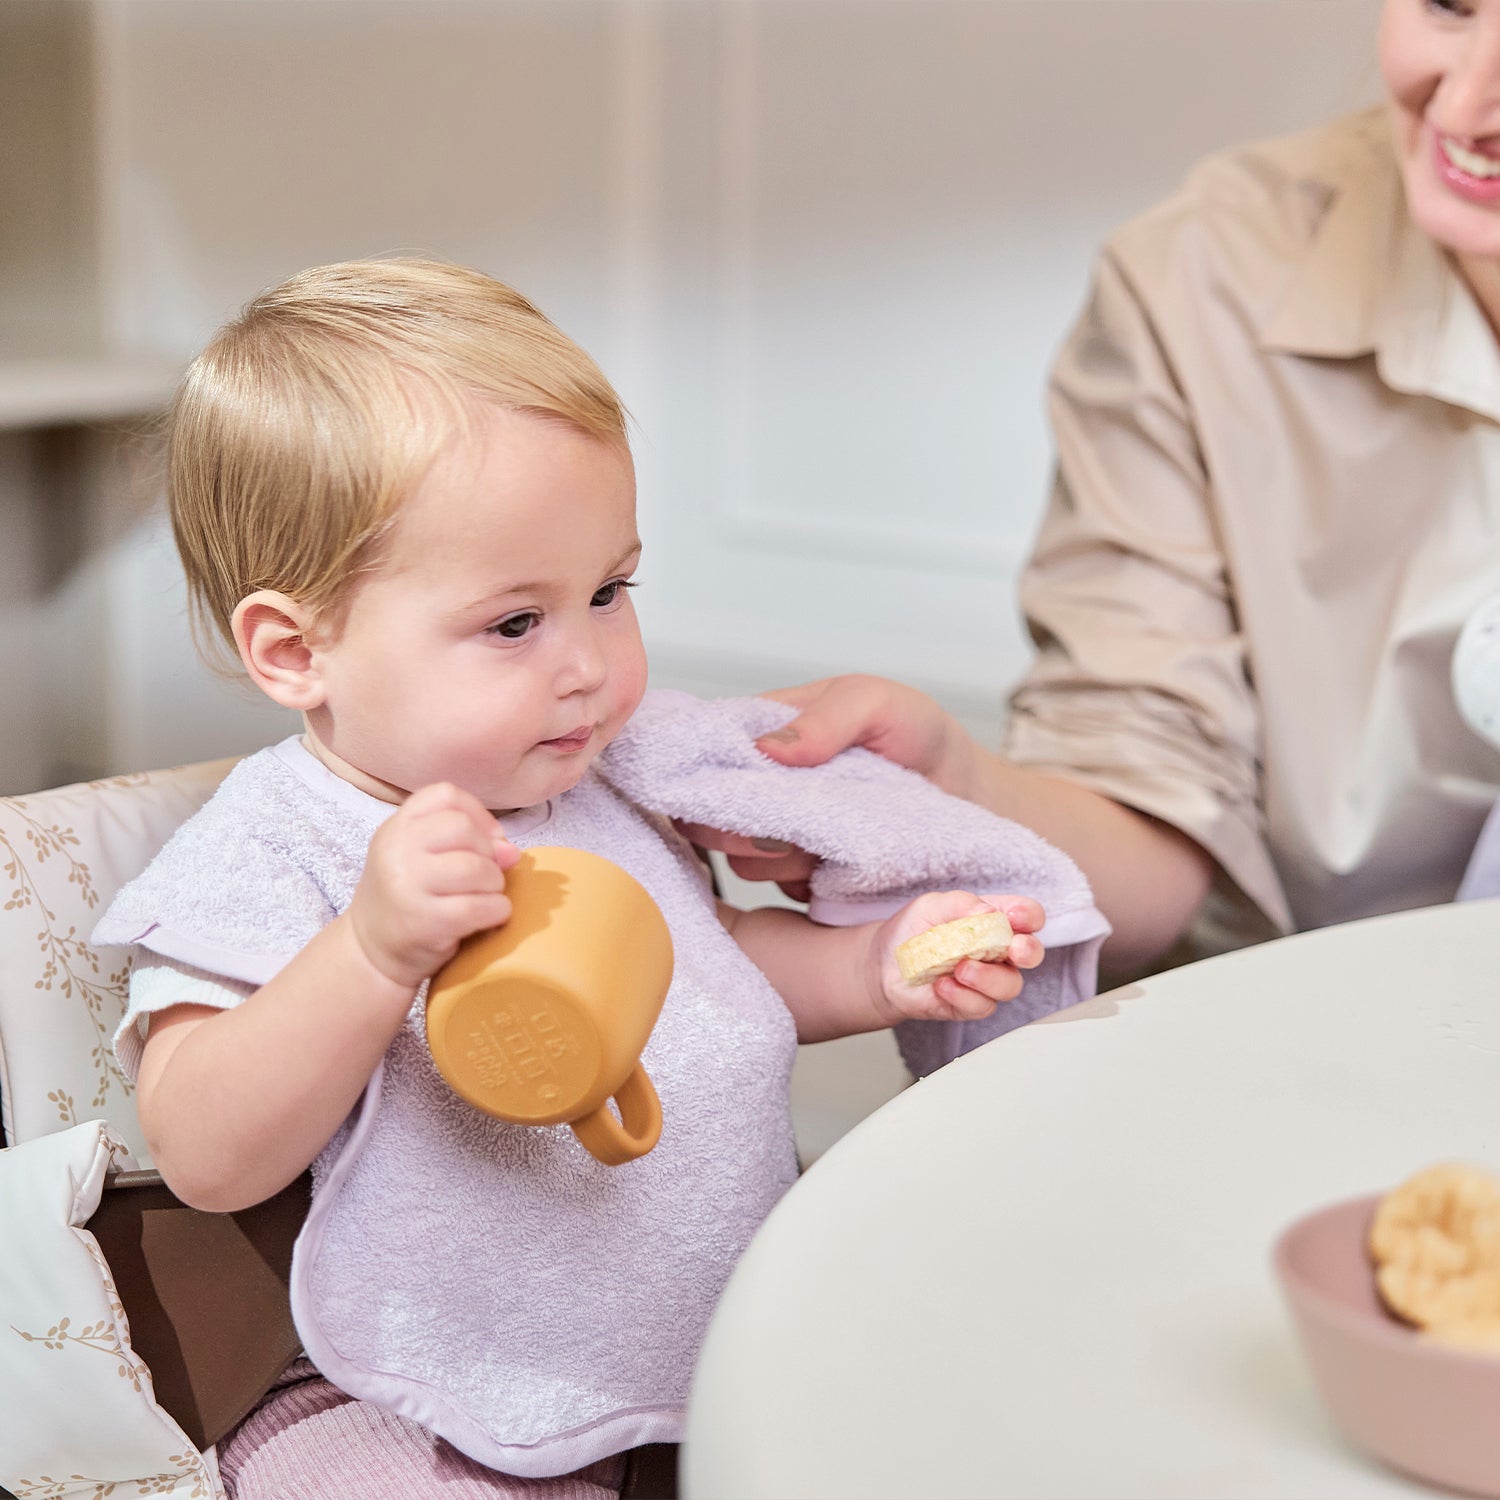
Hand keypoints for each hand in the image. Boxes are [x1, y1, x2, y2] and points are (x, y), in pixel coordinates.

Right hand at [347, 782, 520, 990]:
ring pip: (474, 867)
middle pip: (463, 828)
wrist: (371, 951)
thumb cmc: (407, 898)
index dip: (478, 814)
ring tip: (486, 896)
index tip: (486, 841)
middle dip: (488, 852)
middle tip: (486, 875)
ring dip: (495, 883)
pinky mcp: (423, 922)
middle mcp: (396, 851)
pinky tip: (490, 916)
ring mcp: (406, 886)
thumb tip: (510, 851)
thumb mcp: (422, 858)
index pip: (446, 795)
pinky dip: (497, 911)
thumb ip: (465, 843)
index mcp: (397, 827)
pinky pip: (478, 907)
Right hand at [675, 674, 979, 898]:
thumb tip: (766, 749)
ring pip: (738, 857)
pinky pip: (774, 888)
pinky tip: (830, 869)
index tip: (733, 788)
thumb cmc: (920, 738)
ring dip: (777, 856)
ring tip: (824, 843)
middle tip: (786, 826)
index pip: (704, 750)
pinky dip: (799, 881)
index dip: (703, 771)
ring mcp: (777, 833)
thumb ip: (828, 716)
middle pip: (707, 812)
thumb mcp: (879, 704)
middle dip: (738, 824)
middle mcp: (761, 784)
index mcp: (766, 730)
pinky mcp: (798, 876)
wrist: (970, 800)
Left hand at [869, 892, 1044, 1024]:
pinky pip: (982, 1005)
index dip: (1029, 916)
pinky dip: (962, 995)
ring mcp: (987, 980)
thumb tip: (987, 912)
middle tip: (1012, 949)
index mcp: (994, 921)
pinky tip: (942, 984)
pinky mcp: (971, 1004)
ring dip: (988, 977)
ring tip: (959, 968)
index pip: (1028, 916)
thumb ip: (960, 903)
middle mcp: (997, 951)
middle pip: (1032, 953)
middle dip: (1028, 951)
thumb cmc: (912, 932)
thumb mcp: (931, 906)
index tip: (1015, 916)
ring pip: (1010, 985)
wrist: (883, 966)